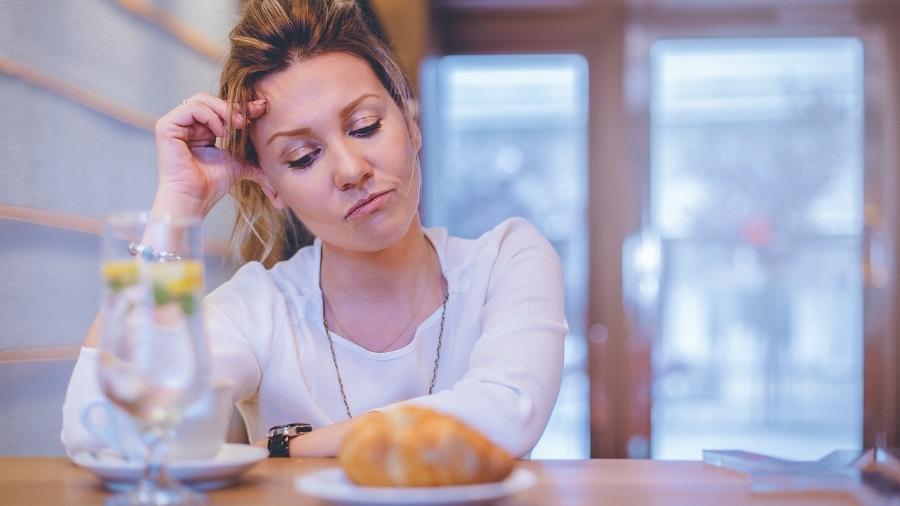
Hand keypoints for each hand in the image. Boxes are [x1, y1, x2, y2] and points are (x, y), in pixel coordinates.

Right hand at [152, 92, 266, 217]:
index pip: (222, 109)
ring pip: (201, 100)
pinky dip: (209, 116)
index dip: (242, 106)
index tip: (261, 108)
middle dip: (233, 107)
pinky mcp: (166, 127)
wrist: (194, 199)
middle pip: (211, 99)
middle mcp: (188, 125)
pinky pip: (191, 108)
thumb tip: (278, 181)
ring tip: (234, 128)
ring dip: (222, 111)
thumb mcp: (239, 166)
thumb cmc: (210, 186)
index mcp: (202, 130)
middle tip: (246, 122)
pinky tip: (219, 133)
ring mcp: (176, 124)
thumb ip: (256, 164)